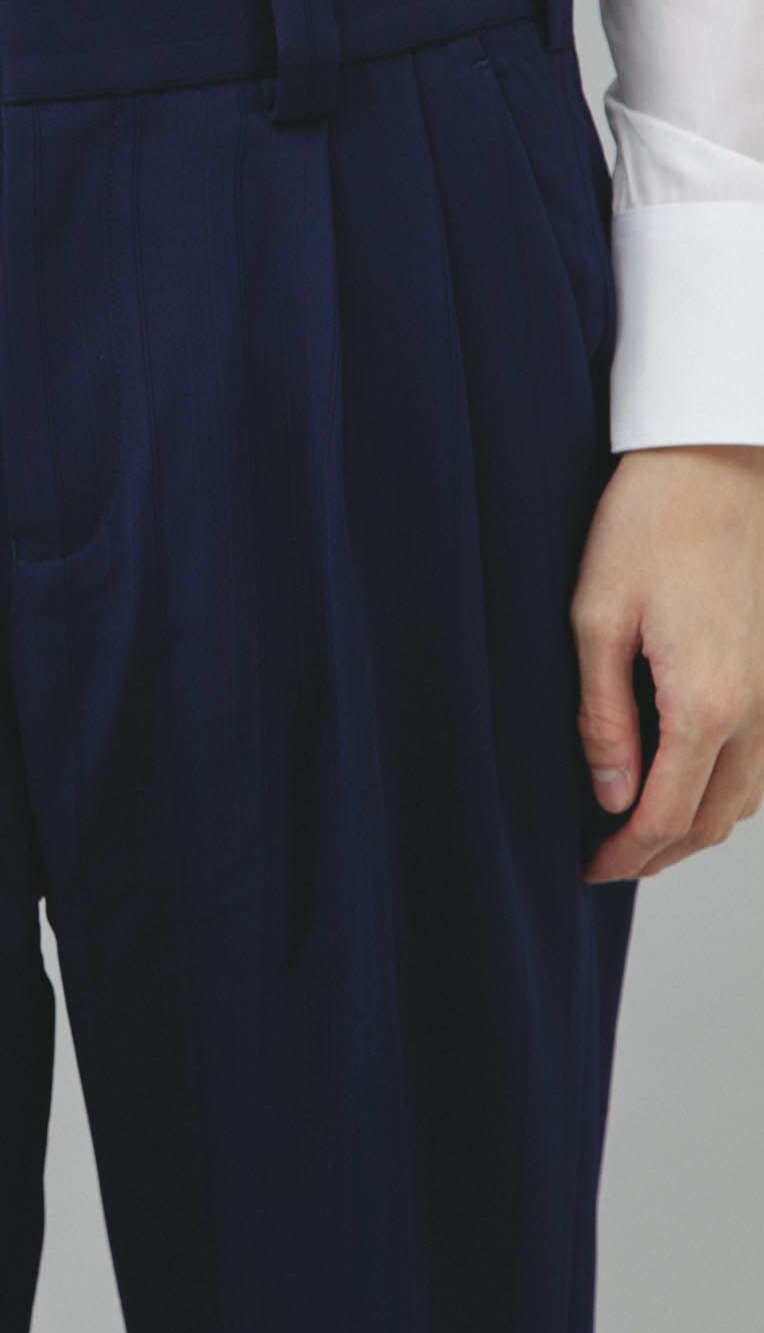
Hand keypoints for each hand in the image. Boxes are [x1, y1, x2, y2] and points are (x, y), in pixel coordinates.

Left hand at [573, 445, 763, 882]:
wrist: (714, 464)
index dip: (623, 854)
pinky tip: (685, 782)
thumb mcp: (595, 619)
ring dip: (693, 827)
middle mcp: (758, 709)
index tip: (586, 868)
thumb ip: (603, 717)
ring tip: (636, 831)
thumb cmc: (649, 526)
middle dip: (658, 854)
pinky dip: (724, 791)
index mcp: (707, 702)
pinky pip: (762, 762)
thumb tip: (608, 794)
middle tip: (604, 861)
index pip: (665, 815)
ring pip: (746, 798)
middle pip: (712, 821)